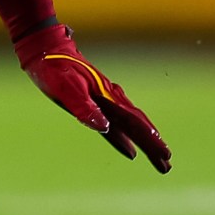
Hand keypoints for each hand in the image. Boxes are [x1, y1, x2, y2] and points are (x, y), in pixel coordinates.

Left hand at [15, 24, 171, 172]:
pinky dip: (124, 140)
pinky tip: (131, 152)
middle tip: (167, 164)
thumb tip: (104, 126)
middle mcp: (111, 100)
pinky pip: (116, 127)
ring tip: (159, 160)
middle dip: (153, 144)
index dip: (150, 138)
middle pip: (137, 126)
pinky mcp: (96, 105)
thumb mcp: (65, 87)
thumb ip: (84, 107)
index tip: (165, 153)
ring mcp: (105, 102)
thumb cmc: (54, 67)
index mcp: (108, 97)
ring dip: (144, 143)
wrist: (47, 49)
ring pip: (130, 127)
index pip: (134, 122)